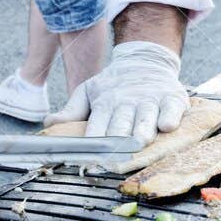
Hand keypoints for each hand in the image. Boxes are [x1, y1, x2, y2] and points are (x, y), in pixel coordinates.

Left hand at [46, 41, 187, 145]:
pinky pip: (171, 110)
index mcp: (104, 103)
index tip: (89, 160)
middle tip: (114, 159)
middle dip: (117, 142)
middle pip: (120, 126)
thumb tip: (49, 123)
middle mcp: (126, 102)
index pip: (96, 128)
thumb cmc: (114, 85)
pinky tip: (166, 126)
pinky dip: (169, 118)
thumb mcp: (89, 92)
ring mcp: (150, 100)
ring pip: (145, 120)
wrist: (145, 60)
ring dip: (142, 131)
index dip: (93, 145)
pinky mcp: (172, 99)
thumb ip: (71, 111)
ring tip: (139, 142)